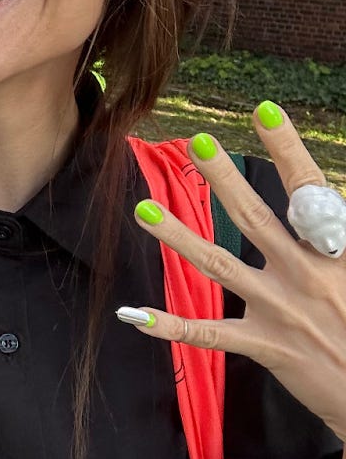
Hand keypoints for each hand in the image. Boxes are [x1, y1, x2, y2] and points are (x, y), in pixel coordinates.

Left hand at [117, 103, 345, 458]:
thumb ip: (337, 232)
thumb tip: (321, 201)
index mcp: (336, 252)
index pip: (309, 190)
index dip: (287, 149)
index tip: (263, 111)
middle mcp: (306, 275)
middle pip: (256, 218)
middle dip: (224, 180)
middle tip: (195, 145)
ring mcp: (281, 311)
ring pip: (219, 266)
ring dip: (177, 236)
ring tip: (142, 210)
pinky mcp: (266, 347)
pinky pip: (209, 335)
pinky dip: (169, 327)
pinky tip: (133, 315)